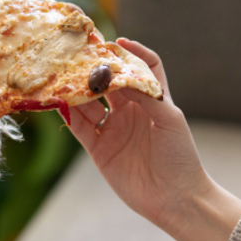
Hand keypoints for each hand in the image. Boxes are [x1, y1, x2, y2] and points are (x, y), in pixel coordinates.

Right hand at [65, 39, 240, 240]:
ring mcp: (113, 129)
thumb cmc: (180, 156)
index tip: (117, 42)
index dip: (132, 52)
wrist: (175, 198)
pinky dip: (68, 115)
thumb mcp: (170, 120)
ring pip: (89, 103)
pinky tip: (59, 103)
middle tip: (78, 54)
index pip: (141, 67)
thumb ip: (147, 96)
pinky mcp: (99, 149)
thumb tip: (120, 76)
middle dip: (94, 68)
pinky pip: (80, 128)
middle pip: (108, 82)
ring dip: (76, 90)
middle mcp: (130, 111)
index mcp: (151, 99)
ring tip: (62, 76)